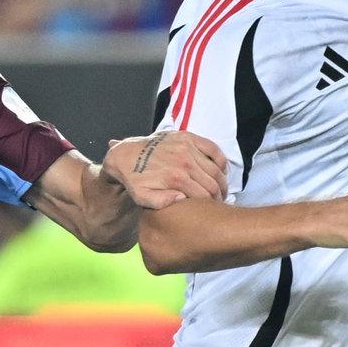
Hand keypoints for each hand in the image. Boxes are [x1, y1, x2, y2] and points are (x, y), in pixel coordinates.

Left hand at [102, 130, 228, 209]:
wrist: (125, 155)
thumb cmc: (135, 180)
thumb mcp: (143, 198)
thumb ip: (162, 202)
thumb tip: (183, 199)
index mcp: (176, 178)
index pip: (205, 195)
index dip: (212, 205)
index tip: (212, 209)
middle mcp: (184, 161)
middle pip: (213, 183)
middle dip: (219, 195)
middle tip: (218, 201)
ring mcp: (187, 147)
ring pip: (216, 168)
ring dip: (222, 181)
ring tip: (220, 189)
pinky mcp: (187, 137)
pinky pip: (213, 149)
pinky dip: (221, 161)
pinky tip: (220, 170)